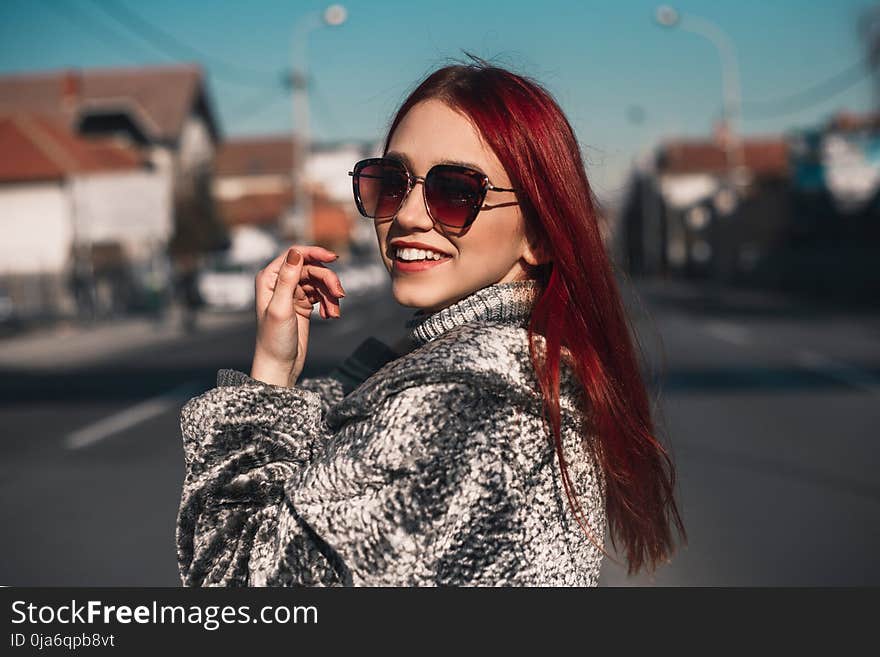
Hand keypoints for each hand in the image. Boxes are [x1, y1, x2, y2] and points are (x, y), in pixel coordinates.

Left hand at [250, 245, 345, 386]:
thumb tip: (296, 252)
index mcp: (269, 278)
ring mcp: (293, 292)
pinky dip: (329, 304)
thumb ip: (287, 279)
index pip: (295, 255)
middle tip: (340, 295)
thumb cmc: (274, 339)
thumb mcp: (280, 308)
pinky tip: (331, 316)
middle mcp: (280, 282)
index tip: (334, 258)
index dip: (315, 253)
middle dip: (328, 281)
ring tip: (334, 313)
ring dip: (331, 295)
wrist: (280, 365)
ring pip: (320, 282)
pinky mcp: (303, 303)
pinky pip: (322, 295)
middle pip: (312, 269)